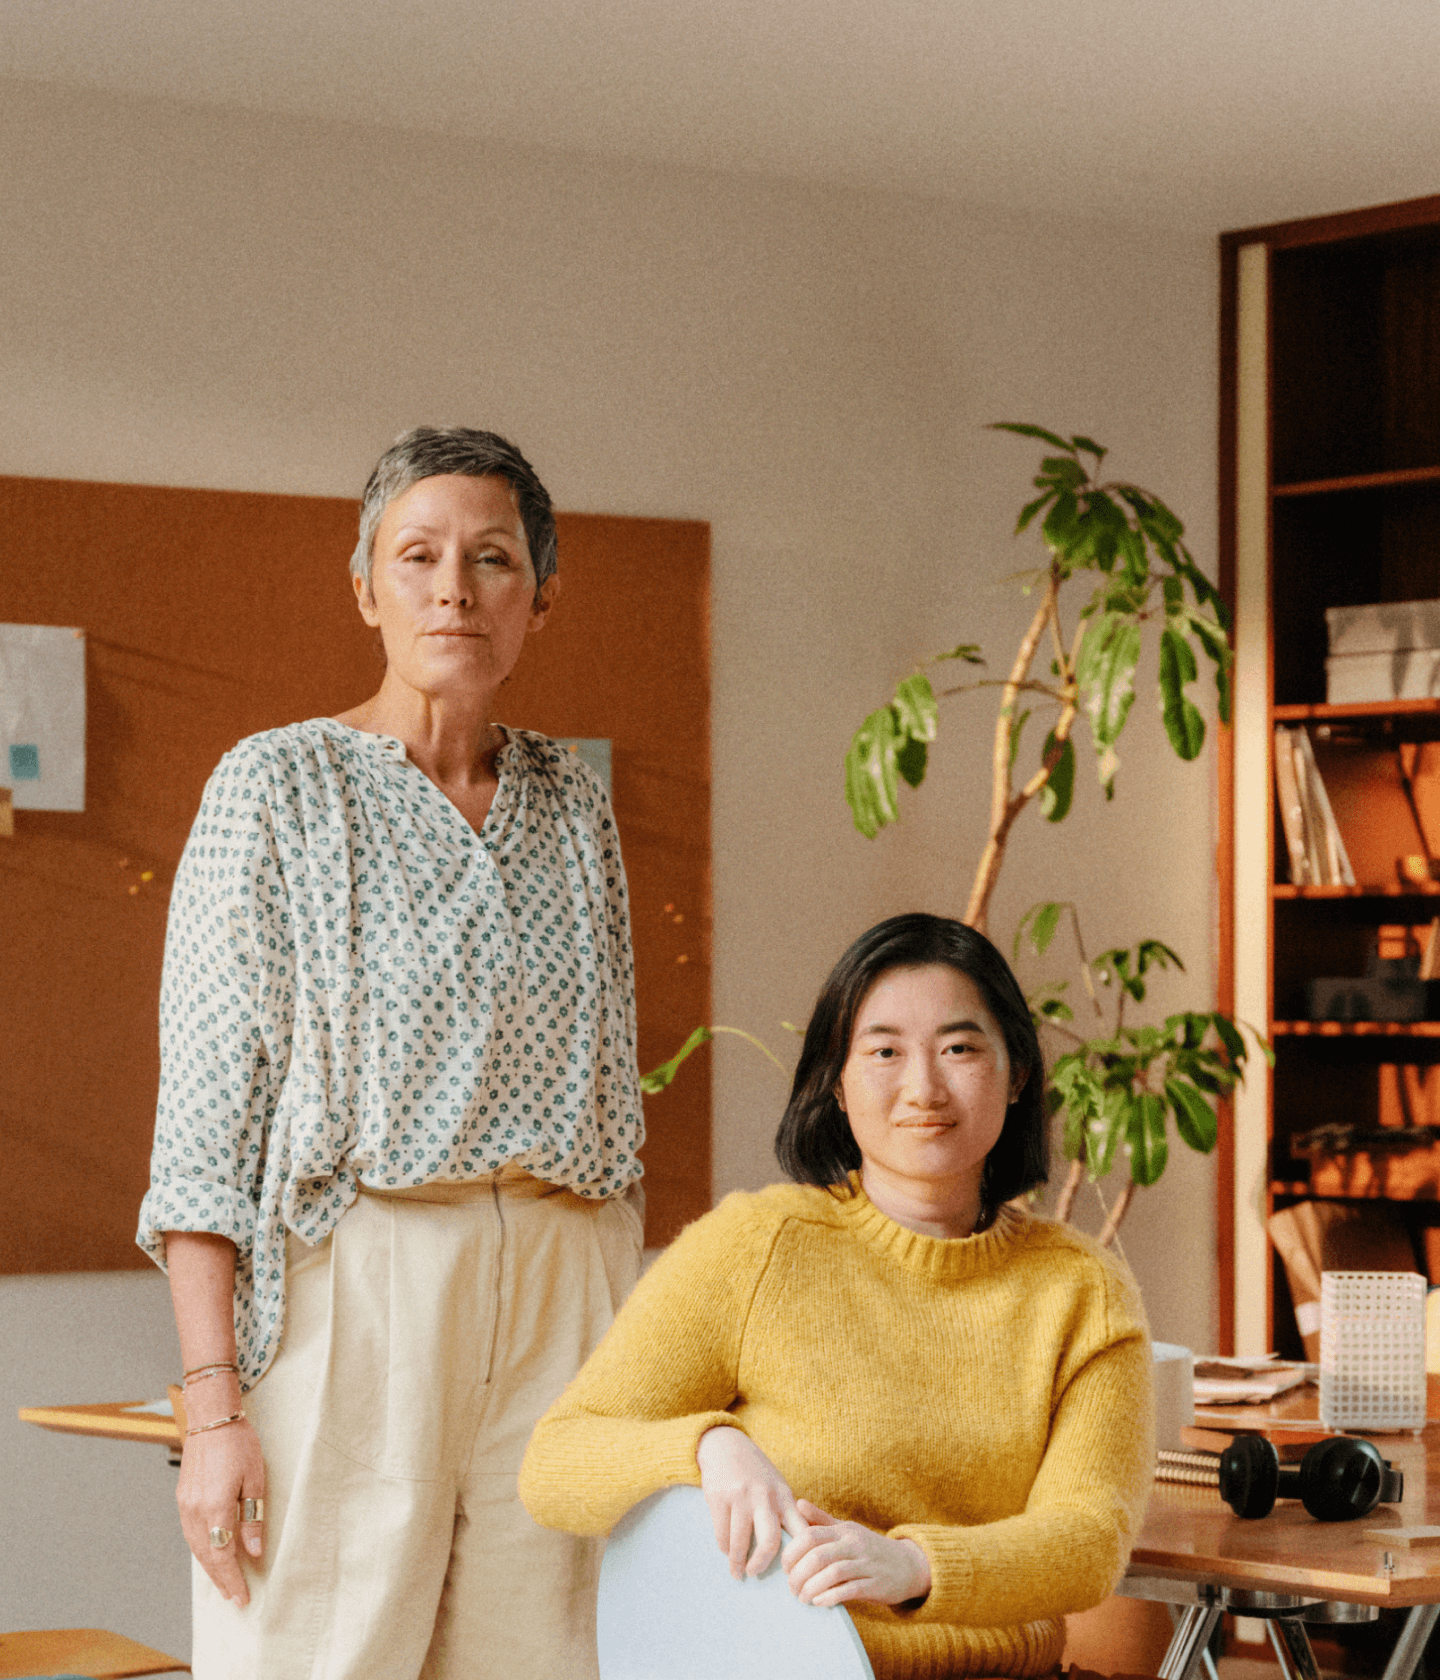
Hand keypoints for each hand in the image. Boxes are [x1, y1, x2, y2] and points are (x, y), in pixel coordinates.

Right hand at [176, 1409, 266, 1606]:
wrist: (211, 1418)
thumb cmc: (238, 1443)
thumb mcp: (255, 1478)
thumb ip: (252, 1518)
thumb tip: (255, 1551)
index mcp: (215, 1506)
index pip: (222, 1555)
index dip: (232, 1579)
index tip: (242, 1596)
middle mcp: (195, 1511)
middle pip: (207, 1556)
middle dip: (221, 1579)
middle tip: (234, 1597)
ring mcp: (185, 1506)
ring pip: (196, 1548)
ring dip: (210, 1567)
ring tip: (224, 1583)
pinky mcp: (182, 1499)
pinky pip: (190, 1534)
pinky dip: (201, 1549)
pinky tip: (211, 1555)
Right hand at [695, 1426, 806, 1579]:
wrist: (726, 1445)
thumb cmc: (756, 1472)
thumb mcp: (777, 1486)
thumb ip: (786, 1512)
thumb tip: (796, 1551)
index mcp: (784, 1496)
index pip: (800, 1530)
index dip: (799, 1556)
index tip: (792, 1572)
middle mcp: (765, 1496)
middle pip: (769, 1542)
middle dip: (762, 1564)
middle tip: (756, 1574)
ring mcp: (741, 1497)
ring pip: (740, 1543)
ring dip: (737, 1563)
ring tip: (737, 1572)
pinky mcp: (720, 1497)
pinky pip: (722, 1534)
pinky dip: (725, 1548)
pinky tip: (726, 1551)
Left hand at [782, 1499, 930, 1607]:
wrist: (908, 1565)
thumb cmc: (869, 1548)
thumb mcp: (847, 1530)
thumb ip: (822, 1520)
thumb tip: (798, 1503)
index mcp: (844, 1531)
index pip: (810, 1535)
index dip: (792, 1552)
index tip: (785, 1568)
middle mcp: (854, 1544)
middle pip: (818, 1556)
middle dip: (799, 1575)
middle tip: (791, 1588)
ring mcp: (866, 1564)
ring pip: (832, 1573)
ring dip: (812, 1588)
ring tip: (802, 1597)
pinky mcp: (876, 1584)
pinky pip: (850, 1589)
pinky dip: (830, 1596)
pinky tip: (819, 1602)